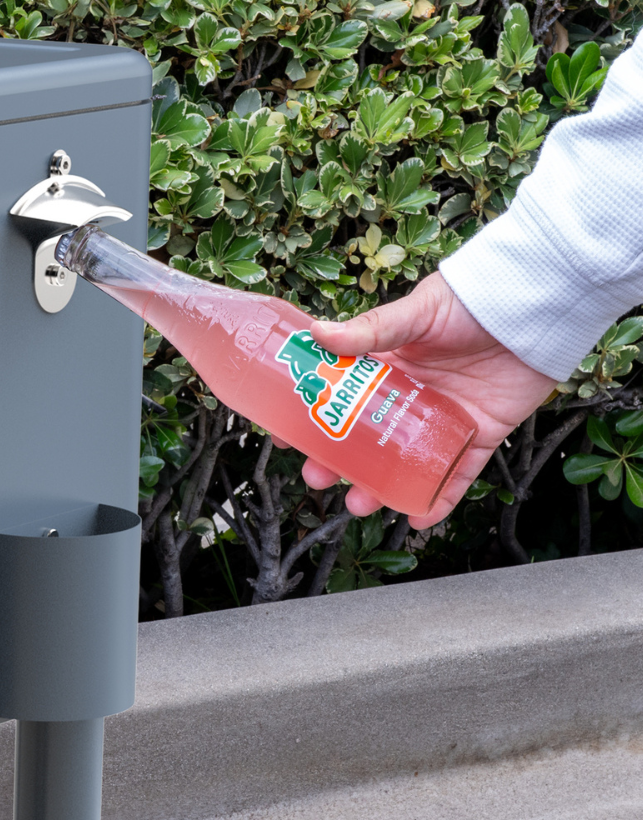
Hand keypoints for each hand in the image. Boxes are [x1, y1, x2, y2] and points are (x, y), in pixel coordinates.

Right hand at [278, 272, 557, 529]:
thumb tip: (317, 333)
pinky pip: (456, 475)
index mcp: (387, 367)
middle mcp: (410, 398)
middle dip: (339, 463)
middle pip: (366, 439)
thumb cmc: (469, 301)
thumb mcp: (414, 313)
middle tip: (319, 478)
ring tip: (360, 504)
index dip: (314, 418)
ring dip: (380, 488)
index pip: (340, 397)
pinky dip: (439, 499)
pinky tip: (418, 518)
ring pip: (404, 463)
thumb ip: (371, 329)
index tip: (288, 436)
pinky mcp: (479, 436)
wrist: (531, 307)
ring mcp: (442, 420)